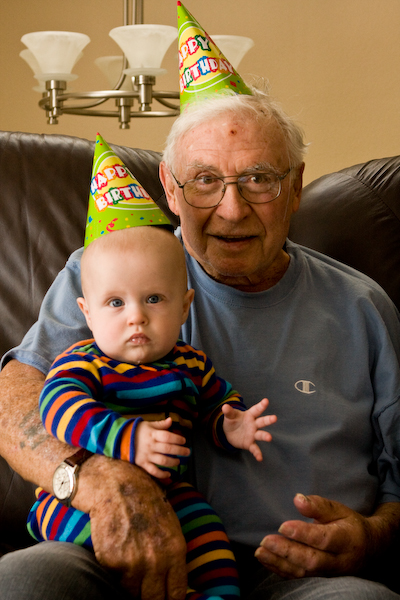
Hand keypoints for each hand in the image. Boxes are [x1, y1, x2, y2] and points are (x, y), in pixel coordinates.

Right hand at [78, 455, 187, 599]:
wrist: (114, 484)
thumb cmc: (144, 499)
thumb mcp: (170, 523)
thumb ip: (173, 552)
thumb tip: (174, 582)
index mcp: (175, 550)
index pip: (176, 594)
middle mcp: (156, 560)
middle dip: (152, 599)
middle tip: (148, 594)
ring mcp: (133, 563)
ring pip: (134, 596)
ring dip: (134, 590)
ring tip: (133, 578)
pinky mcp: (111, 562)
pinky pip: (115, 583)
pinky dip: (116, 579)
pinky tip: (118, 565)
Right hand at [135, 417, 189, 478]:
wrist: (120, 439)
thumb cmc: (137, 431)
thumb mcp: (148, 424)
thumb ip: (160, 424)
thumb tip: (171, 420)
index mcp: (152, 434)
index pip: (167, 436)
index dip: (177, 438)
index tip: (184, 440)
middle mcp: (151, 445)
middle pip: (168, 449)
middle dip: (180, 451)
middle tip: (187, 452)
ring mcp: (147, 455)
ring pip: (163, 461)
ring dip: (173, 462)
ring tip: (178, 462)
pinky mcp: (142, 464)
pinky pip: (153, 471)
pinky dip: (162, 474)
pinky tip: (168, 474)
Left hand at [222, 398, 276, 460]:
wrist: (230, 433)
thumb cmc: (233, 421)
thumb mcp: (230, 416)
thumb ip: (228, 412)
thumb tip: (224, 407)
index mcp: (250, 415)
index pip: (256, 410)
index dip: (261, 405)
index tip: (266, 401)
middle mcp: (254, 425)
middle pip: (262, 422)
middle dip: (268, 420)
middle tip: (274, 418)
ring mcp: (253, 434)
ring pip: (260, 435)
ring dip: (265, 436)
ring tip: (269, 438)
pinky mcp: (250, 444)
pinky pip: (255, 449)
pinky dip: (257, 453)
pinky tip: (260, 458)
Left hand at [254, 494, 399, 578]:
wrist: (368, 548)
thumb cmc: (350, 524)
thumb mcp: (339, 509)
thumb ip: (319, 505)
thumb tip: (297, 499)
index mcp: (346, 539)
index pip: (323, 539)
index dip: (303, 534)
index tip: (283, 526)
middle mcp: (338, 560)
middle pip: (312, 559)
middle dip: (287, 552)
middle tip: (266, 541)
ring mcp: (330, 572)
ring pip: (304, 572)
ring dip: (280, 563)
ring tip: (260, 552)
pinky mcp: (321, 578)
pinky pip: (301, 577)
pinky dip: (282, 571)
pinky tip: (267, 561)